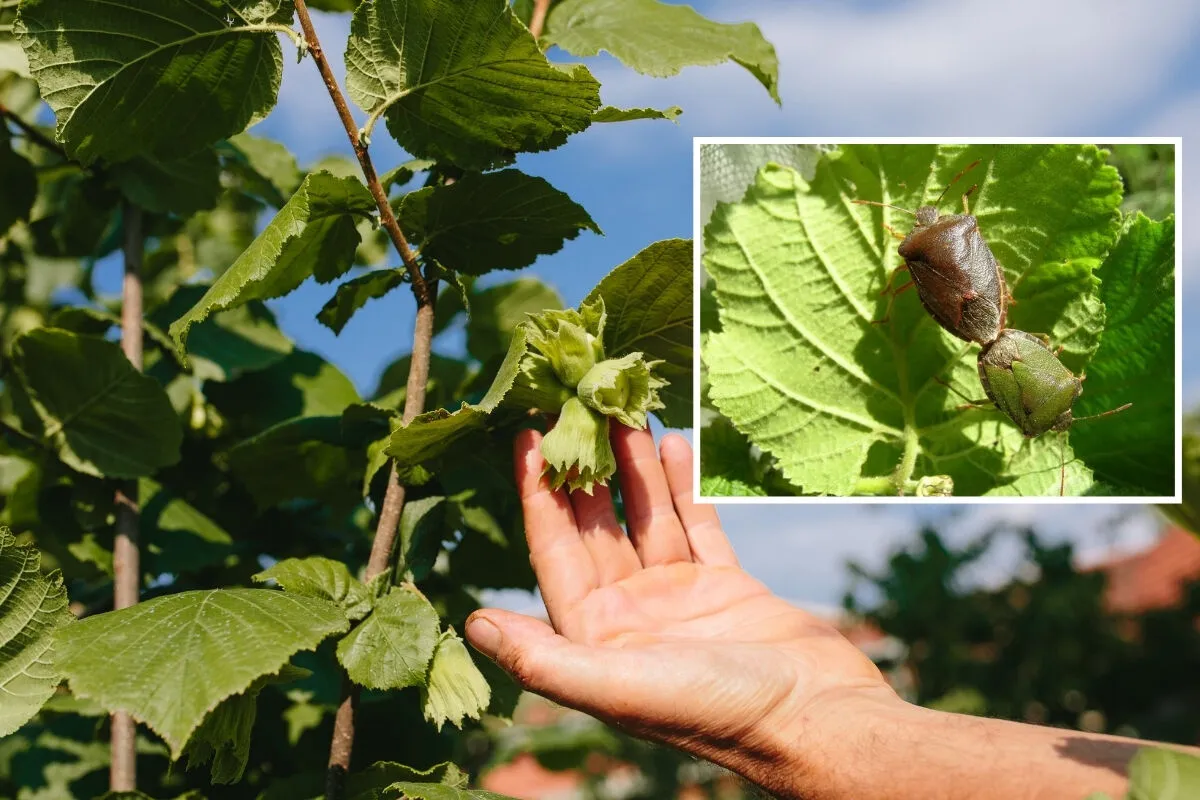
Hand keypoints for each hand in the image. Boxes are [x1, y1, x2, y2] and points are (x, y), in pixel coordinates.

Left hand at [465, 426, 894, 794]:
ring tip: (626, 413)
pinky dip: (684, 488)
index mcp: (595, 638)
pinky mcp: (725, 588)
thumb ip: (543, 657)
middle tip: (578, 406)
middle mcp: (630, 616)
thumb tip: (473, 623)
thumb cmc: (716, 711)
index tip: (529, 434)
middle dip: (587, 469)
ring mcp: (678, 600)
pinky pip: (696, 526)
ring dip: (634, 469)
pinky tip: (675, 444)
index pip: (554, 551)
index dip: (538, 494)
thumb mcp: (618, 686)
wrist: (817, 720)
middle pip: (598, 527)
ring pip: (646, 519)